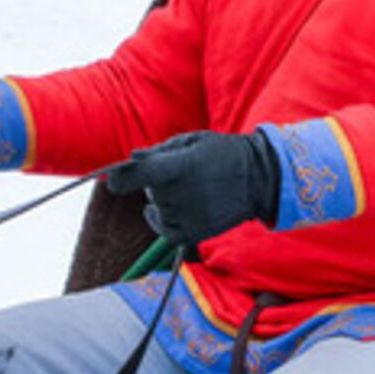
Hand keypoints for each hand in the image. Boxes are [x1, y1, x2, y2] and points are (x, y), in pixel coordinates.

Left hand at [105, 130, 280, 250]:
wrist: (260, 178)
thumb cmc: (223, 153)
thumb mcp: (192, 141)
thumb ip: (159, 151)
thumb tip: (131, 158)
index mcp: (178, 167)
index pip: (135, 175)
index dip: (120, 178)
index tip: (114, 179)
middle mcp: (180, 194)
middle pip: (149, 191)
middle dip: (155, 182)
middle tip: (181, 173)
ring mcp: (187, 216)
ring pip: (157, 210)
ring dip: (162, 201)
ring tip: (185, 189)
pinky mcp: (195, 232)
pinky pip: (165, 232)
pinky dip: (161, 222)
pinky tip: (164, 212)